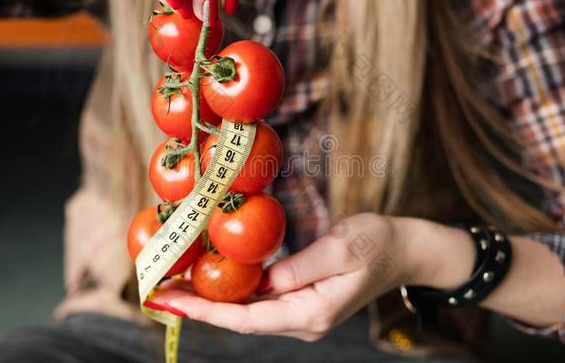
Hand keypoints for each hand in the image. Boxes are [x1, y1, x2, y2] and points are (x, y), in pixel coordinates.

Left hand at [149, 213, 452, 340]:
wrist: (404, 250)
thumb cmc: (378, 243)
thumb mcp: (342, 248)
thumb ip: (301, 267)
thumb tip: (263, 281)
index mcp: (311, 312)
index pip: (248, 318)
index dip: (205, 312)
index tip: (170, 302)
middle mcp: (303, 320)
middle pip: (241, 319)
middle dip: (199, 307)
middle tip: (160, 290)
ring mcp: (303, 313)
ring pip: (249, 311)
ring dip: (213, 300)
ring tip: (177, 284)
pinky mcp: (302, 300)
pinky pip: (261, 300)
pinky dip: (233, 291)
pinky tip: (214, 278)